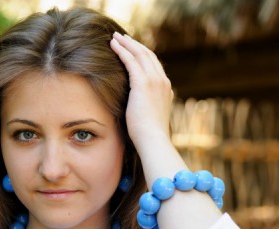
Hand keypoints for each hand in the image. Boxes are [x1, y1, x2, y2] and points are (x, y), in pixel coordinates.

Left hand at [110, 32, 173, 149]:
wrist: (153, 139)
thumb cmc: (148, 135)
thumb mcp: (151, 117)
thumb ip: (150, 107)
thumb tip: (143, 108)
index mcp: (166, 89)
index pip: (154, 65)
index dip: (142, 55)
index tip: (132, 49)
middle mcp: (163, 81)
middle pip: (148, 55)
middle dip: (134, 44)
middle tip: (122, 37)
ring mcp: (155, 81)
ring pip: (140, 54)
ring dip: (126, 43)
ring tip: (115, 37)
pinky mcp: (143, 83)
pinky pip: (131, 61)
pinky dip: (122, 50)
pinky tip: (112, 45)